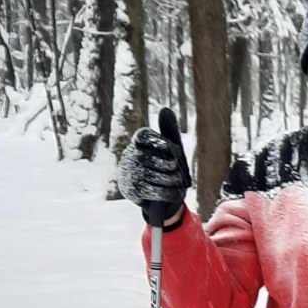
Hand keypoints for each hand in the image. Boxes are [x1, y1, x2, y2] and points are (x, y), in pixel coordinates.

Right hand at [118, 108, 190, 224]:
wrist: (158, 198)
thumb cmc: (166, 168)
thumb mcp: (171, 150)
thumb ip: (169, 131)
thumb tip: (165, 109)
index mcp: (138, 143)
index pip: (143, 136)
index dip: (157, 141)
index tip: (172, 148)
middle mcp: (130, 156)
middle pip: (148, 157)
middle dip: (166, 164)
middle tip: (176, 167)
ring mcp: (129, 173)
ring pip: (151, 175)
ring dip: (169, 179)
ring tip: (178, 181)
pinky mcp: (132, 190)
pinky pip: (151, 190)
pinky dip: (167, 192)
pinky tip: (175, 193)